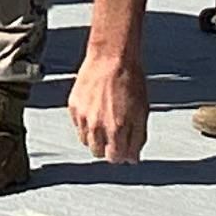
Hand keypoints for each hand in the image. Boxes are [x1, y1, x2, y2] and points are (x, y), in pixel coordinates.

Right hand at [69, 39, 148, 162]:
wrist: (111, 57)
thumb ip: (137, 138)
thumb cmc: (130, 80)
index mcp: (116, 129)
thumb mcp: (142, 112)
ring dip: (96, 137)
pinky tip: (96, 110)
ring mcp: (82, 116)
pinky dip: (86, 123)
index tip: (125, 149)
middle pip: (98, 153)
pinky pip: (77, 125)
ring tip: (105, 120)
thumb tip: (132, 158)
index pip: (115, 158)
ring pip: (85, 141)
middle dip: (108, 147)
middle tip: (116, 133)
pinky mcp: (73, 106)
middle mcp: (96, 126)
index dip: (122, 155)